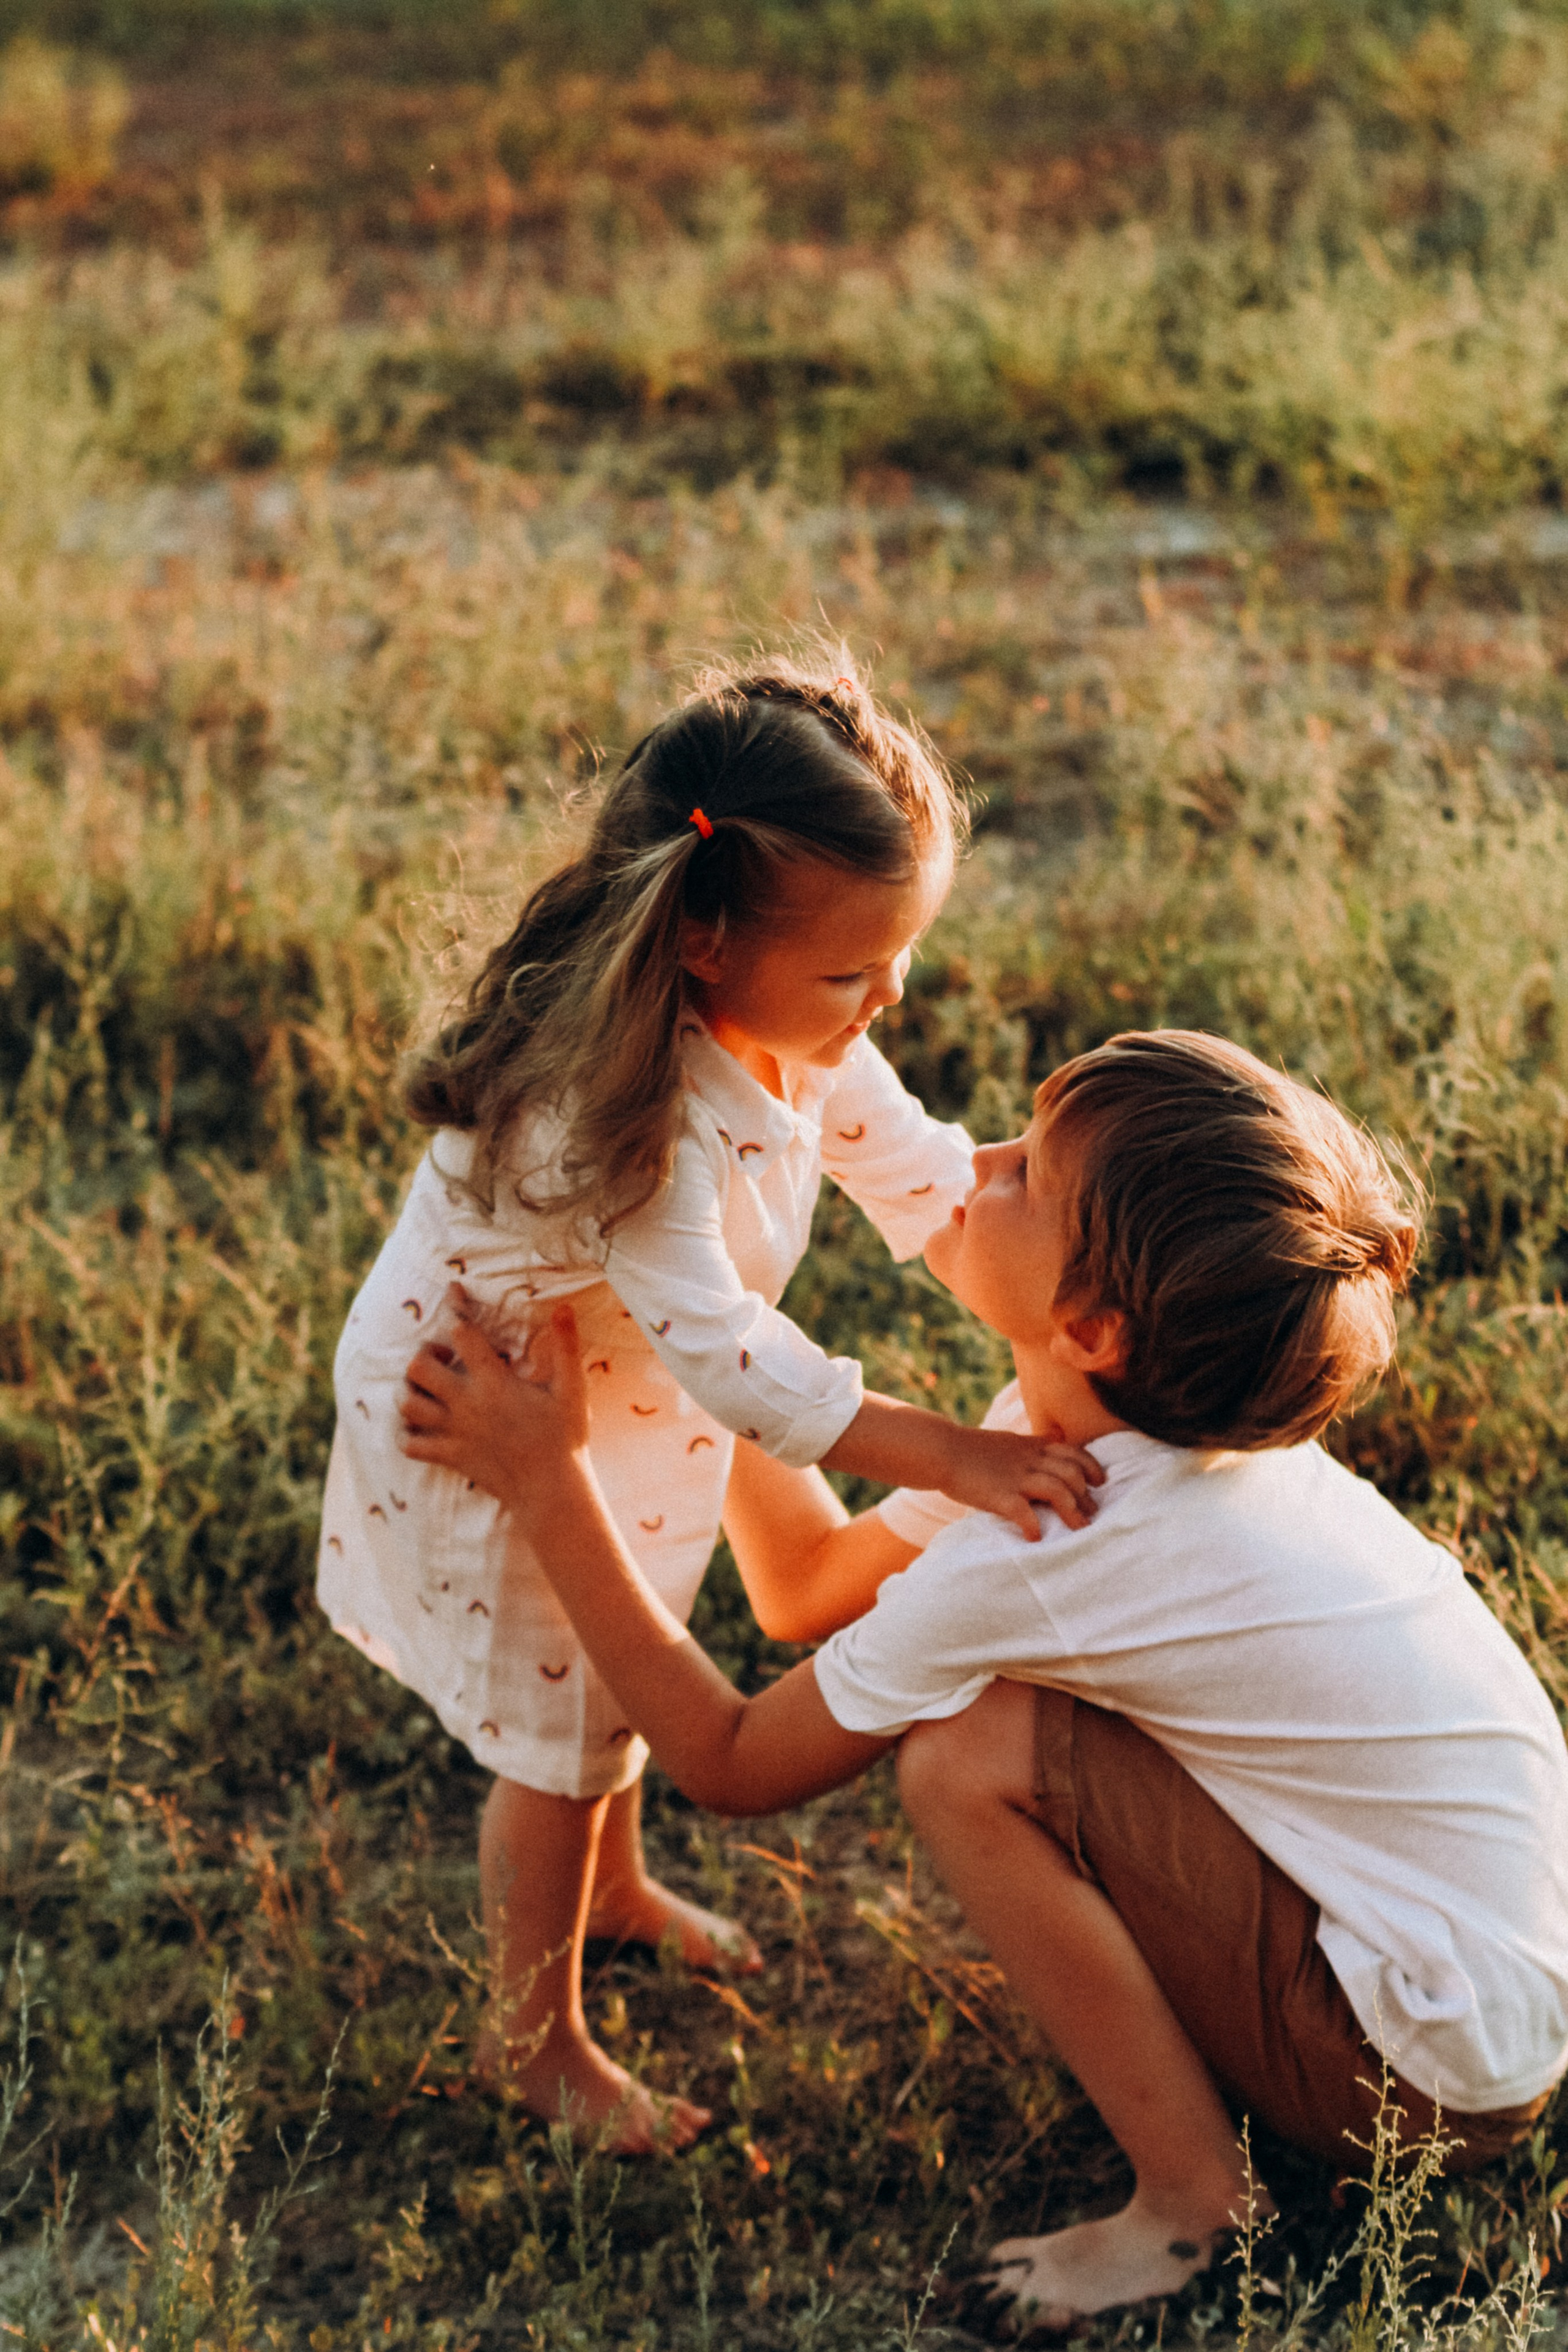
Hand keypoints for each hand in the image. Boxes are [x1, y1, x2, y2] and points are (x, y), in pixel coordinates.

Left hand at [400, 1286, 588, 1516]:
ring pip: (407, 1403)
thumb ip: (565, 1345)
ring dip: (410, 1388)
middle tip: (445, 1354)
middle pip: (418, 1366)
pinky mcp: (449, 1456)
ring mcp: (453, 1432)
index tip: (453, 1290)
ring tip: (429, 1385)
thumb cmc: (565, 1438)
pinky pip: (410, 1444)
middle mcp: (466, 1404)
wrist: (551, 1491)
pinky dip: (406, 1432)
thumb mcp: (571, 1388)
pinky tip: (420, 1423)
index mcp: (493, 1382)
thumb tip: (563, 1307)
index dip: (455, 1306)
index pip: (462, 1332)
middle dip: (425, 1351)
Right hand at [936, 1423, 1104, 1540]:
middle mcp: (1030, 1460)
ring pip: (1057, 1491)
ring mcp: (1016, 1478)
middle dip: (1086, 1497)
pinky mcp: (999, 1495)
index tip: (1100, 1481)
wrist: (941, 1449)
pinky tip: (1036, 1538)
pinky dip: (1034, 1527)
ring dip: (1072, 1513)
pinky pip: (1025, 1513)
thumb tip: (1056, 1440)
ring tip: (1078, 1530)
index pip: (1074, 1452)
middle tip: (1091, 1515)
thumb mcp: (1010, 1440)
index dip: (1091, 1467)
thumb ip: (1033, 1444)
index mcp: (1032, 1447)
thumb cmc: (972, 1448)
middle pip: (1072, 1474)